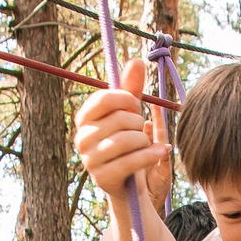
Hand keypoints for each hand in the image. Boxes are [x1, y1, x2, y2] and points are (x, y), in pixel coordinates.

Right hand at [74, 56, 170, 200]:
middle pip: (119, 119)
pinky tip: (160, 152)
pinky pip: (130, 161)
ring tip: (147, 143)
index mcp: (84, 118)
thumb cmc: (128, 141)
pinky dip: (150, 155)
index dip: (125, 98)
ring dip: (144, 140)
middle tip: (141, 130)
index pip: (104, 99)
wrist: (129, 181)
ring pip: (126, 140)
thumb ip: (132, 88)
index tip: (135, 103)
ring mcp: (89, 160)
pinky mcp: (102, 178)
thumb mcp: (130, 113)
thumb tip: (137, 60)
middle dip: (138, 123)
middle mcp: (81, 138)